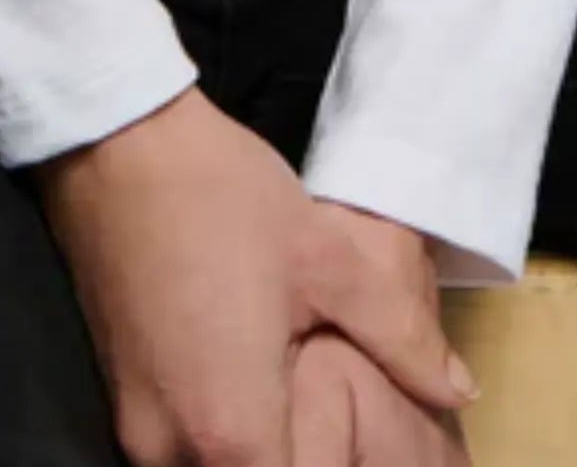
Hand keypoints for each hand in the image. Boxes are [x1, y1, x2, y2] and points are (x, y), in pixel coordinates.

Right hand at [28, 84, 476, 466]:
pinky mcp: (120, 401)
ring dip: (256, 452)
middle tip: (333, 414)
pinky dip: (220, 436)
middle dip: (303, 461)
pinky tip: (256, 384)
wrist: (117, 142)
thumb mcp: (328, 259)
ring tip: (301, 400)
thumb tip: (459, 390)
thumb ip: (400, 338)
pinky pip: (179, 450)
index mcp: (231, 431)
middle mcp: (171, 450)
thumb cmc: (223, 197)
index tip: (357, 446)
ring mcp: (137, 430)